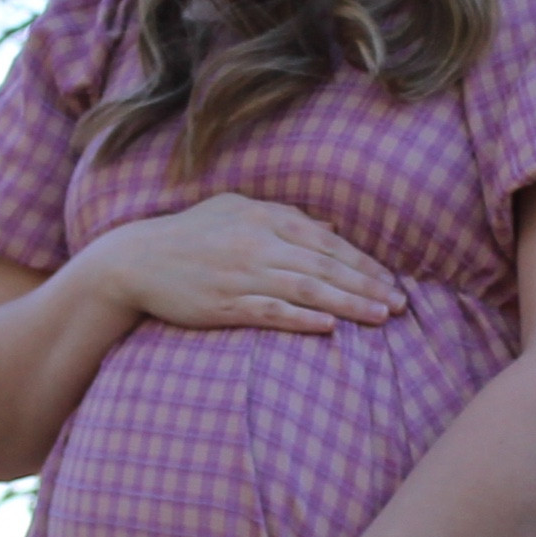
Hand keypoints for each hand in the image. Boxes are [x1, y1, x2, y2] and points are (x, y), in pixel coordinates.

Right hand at [90, 193, 403, 334]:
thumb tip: (330, 227)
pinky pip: (270, 311)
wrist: (134, 260)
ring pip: (306, 288)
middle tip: (401, 303)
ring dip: (348, 303)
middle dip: (367, 284)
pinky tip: (329, 326)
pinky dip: (301, 318)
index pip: (326, 240)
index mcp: (264, 216)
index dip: (363, 262)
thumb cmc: (189, 235)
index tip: (391, 280)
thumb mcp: (236, 210)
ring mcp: (241, 274)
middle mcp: (257, 242)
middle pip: (324, 265)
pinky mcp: (224, 304)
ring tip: (381, 316)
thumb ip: (285, 217)